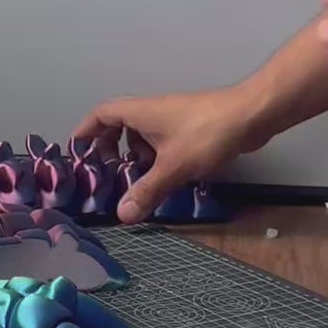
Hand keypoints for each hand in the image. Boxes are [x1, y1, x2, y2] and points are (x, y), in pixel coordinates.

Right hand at [70, 88, 250, 223]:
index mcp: (140, 113)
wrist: (250, 116)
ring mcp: (172, 120)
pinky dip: (158, 159)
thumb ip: (147, 190)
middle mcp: (152, 112)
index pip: (101, 114)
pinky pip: (163, 143)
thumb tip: (122, 215)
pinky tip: (166, 180)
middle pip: (119, 126)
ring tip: (136, 183)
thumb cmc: (207, 133)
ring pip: (143, 137)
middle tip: (107, 174)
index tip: (76, 151)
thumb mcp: (173, 167)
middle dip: (110, 149)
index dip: (85, 131)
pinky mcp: (190, 129)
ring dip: (136, 157)